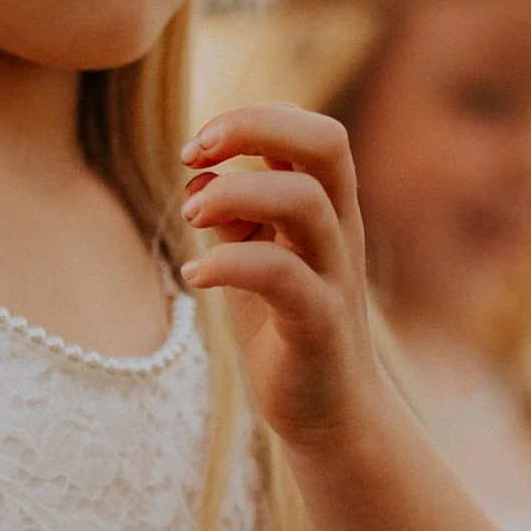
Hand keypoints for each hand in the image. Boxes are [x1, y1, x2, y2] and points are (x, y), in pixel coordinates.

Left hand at [179, 102, 386, 452]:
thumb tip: (199, 175)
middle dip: (254, 128)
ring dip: (234, 193)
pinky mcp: (319, 323)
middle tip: (193, 155)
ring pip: (304, 202)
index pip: (311, 130)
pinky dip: (228, 262)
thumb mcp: (253, 254)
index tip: (197, 149)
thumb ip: (234, 212)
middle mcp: (341, 230)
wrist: (329, 410)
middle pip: (325, 142)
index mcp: (329, 207)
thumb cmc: (285, 323)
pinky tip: (193, 276)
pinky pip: (281, 275)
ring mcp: (335, 275)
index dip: (252, 120)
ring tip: (189, 216)